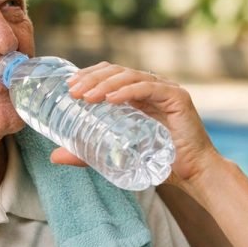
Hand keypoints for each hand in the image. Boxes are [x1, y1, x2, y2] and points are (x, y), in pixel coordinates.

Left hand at [56, 63, 220, 185]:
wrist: (193, 174)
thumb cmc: (158, 162)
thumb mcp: (115, 154)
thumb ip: (87, 154)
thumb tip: (54, 156)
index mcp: (137, 95)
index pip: (110, 75)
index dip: (89, 76)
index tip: (68, 86)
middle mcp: (151, 87)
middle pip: (117, 72)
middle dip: (92, 78)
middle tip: (72, 91)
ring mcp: (165, 90)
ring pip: (130, 77)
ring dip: (105, 84)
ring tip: (86, 96)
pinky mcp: (177, 97)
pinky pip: (148, 88)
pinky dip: (128, 91)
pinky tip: (111, 99)